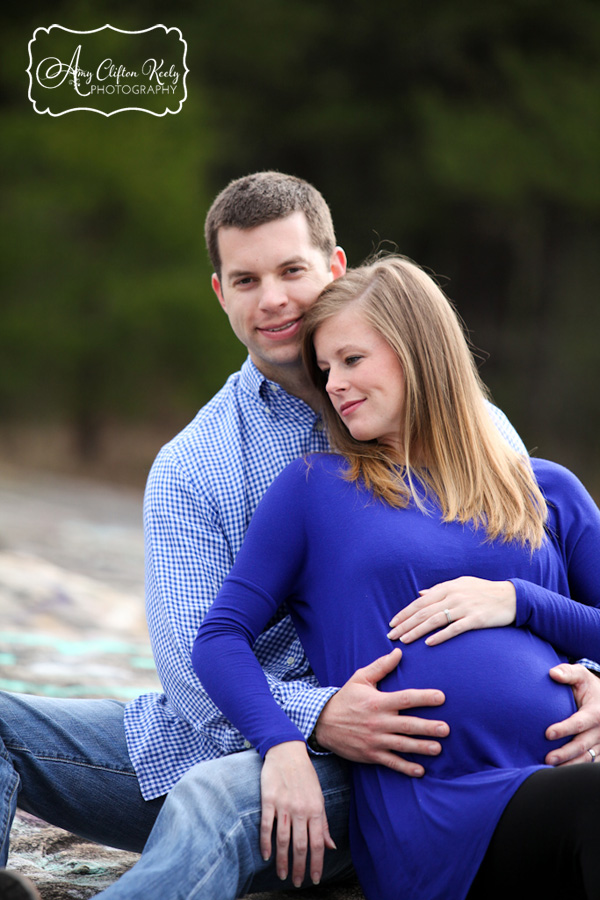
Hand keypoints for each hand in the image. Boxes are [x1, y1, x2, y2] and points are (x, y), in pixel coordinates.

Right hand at [260, 741, 335, 887]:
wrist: (287, 751)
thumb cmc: (305, 775)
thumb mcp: (319, 797)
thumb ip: (323, 823)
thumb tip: (331, 846)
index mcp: (315, 809)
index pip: (317, 843)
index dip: (316, 864)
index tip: (314, 879)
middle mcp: (301, 809)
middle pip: (300, 845)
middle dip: (299, 867)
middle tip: (297, 882)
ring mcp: (284, 804)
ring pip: (283, 839)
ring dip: (282, 860)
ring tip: (282, 875)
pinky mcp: (269, 799)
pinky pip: (266, 825)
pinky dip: (266, 842)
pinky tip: (267, 855)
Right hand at [314, 648, 447, 776]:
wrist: (322, 723)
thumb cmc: (345, 698)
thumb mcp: (360, 678)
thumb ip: (381, 666)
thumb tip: (399, 652)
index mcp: (378, 702)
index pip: (405, 699)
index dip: (424, 698)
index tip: (442, 697)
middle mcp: (378, 722)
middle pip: (408, 725)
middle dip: (428, 727)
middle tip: (446, 729)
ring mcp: (375, 740)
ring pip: (402, 745)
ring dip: (421, 748)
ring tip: (438, 748)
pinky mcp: (371, 754)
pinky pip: (391, 762)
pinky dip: (405, 767)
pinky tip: (420, 771)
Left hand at [387, 576, 515, 645]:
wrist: (511, 597)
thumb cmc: (483, 591)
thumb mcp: (460, 584)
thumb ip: (439, 590)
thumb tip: (420, 594)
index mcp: (447, 587)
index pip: (420, 602)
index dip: (405, 613)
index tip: (392, 623)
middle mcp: (453, 596)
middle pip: (423, 612)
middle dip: (405, 624)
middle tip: (391, 635)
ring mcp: (464, 608)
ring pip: (434, 621)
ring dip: (417, 631)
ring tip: (404, 641)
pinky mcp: (475, 619)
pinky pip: (454, 629)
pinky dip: (440, 636)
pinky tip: (429, 644)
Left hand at [545, 664, 599, 765]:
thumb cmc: (588, 686)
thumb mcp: (581, 675)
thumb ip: (567, 673)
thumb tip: (552, 673)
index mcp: (596, 712)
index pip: (579, 723)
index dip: (563, 729)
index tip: (547, 734)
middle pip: (582, 745)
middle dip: (564, 753)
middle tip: (547, 759)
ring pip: (586, 757)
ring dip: (569, 764)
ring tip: (551, 768)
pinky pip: (589, 761)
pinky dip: (576, 767)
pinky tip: (562, 772)